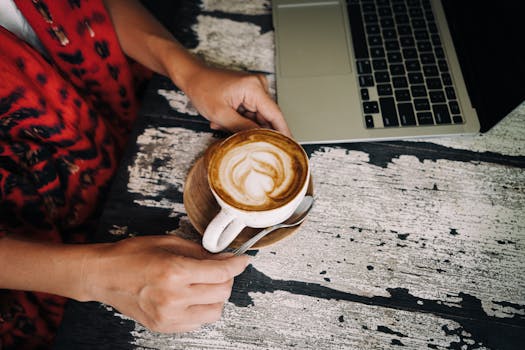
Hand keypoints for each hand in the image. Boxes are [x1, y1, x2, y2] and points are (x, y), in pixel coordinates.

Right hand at [85, 235, 248, 332]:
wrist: (103, 276)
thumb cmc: (132, 255)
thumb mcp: (169, 243)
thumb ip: (200, 252)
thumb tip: (224, 258)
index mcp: (175, 272)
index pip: (221, 272)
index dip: (237, 264)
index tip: (243, 260)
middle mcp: (174, 298)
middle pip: (222, 293)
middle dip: (227, 278)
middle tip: (221, 269)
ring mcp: (168, 316)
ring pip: (214, 311)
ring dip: (217, 296)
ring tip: (205, 284)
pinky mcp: (164, 326)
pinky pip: (198, 322)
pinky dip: (202, 309)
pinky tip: (193, 296)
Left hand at [184, 65, 291, 136]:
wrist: (193, 76)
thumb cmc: (203, 88)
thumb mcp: (221, 115)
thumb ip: (243, 129)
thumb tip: (260, 141)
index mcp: (254, 88)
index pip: (275, 115)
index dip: (284, 133)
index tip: (290, 147)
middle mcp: (258, 86)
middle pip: (267, 117)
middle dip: (254, 130)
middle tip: (243, 141)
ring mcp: (255, 89)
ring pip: (257, 117)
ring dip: (243, 125)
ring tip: (225, 124)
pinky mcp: (250, 93)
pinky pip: (251, 113)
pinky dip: (240, 120)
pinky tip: (226, 120)